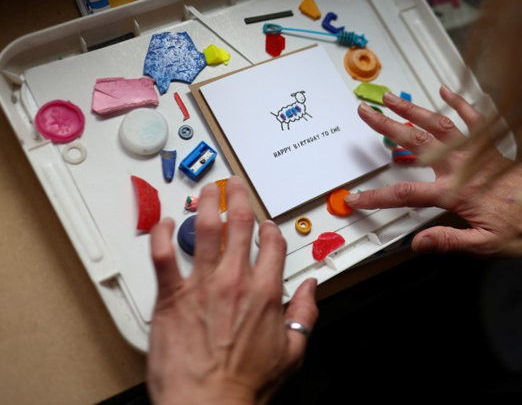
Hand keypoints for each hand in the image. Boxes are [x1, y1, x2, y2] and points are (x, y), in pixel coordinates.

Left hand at [147, 176, 317, 404]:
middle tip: (234, 186)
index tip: (265, 225)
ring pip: (203, 229)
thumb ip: (305, 314)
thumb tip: (312, 289)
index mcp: (265, 292)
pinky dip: (161, 233)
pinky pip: (162, 255)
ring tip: (205, 191)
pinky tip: (162, 222)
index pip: (271, 243)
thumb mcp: (292, 352)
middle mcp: (234, 281)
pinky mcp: (170, 297)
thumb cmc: (244, 386)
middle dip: (238, 198)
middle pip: (239, 224)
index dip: (269, 228)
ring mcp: (200, 286)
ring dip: (205, 203)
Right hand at [346, 86, 521, 256]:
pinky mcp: (493, 146)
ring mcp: (478, 152)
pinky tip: (443, 91)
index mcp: (458, 193)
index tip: (358, 197)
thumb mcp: (487, 245)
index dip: (378, 198)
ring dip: (413, 109)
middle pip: (416, 142)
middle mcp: (464, 166)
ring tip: (392, 97)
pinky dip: (458, 102)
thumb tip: (418, 243)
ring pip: (439, 124)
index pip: (407, 196)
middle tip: (366, 113)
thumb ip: (449, 241)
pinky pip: (473, 118)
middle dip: (387, 127)